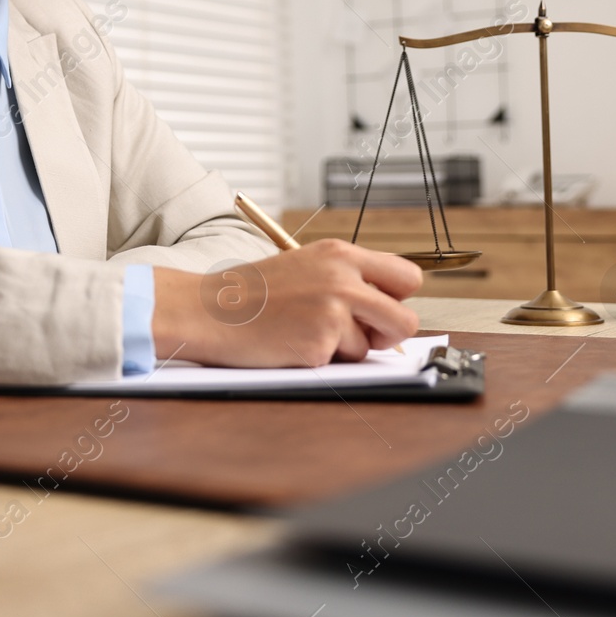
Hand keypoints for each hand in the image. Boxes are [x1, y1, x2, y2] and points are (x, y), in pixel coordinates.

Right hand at [149, 238, 420, 367]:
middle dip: (388, 335)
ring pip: (371, 346)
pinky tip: (291, 343)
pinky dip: (320, 360)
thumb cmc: (252, 292)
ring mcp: (333, 311)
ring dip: (345, 349)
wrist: (208, 309)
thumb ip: (345, 279)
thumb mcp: (304, 266)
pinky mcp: (319, 343)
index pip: (407, 276)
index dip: (398, 298)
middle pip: (404, 319)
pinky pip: (341, 363)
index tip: (380, 308)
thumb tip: (386, 310)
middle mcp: (343, 279)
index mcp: (340, 254)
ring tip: (305, 331)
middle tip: (359, 334)